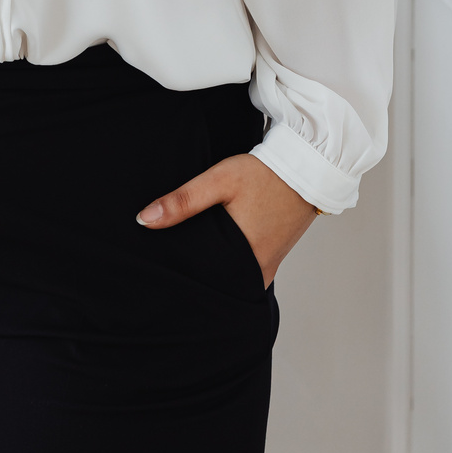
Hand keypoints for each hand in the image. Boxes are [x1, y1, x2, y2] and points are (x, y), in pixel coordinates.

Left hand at [136, 152, 316, 285]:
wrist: (307, 168)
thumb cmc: (264, 174)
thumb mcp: (220, 180)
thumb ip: (183, 201)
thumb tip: (143, 220)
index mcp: (241, 261)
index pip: (201, 282)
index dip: (178, 278)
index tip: (158, 274)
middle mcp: (256, 273)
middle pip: (216, 284)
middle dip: (193, 277)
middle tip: (167, 270)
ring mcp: (267, 269)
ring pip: (230, 280)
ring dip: (212, 272)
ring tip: (187, 262)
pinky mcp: (272, 260)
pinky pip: (244, 272)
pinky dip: (229, 266)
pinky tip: (215, 253)